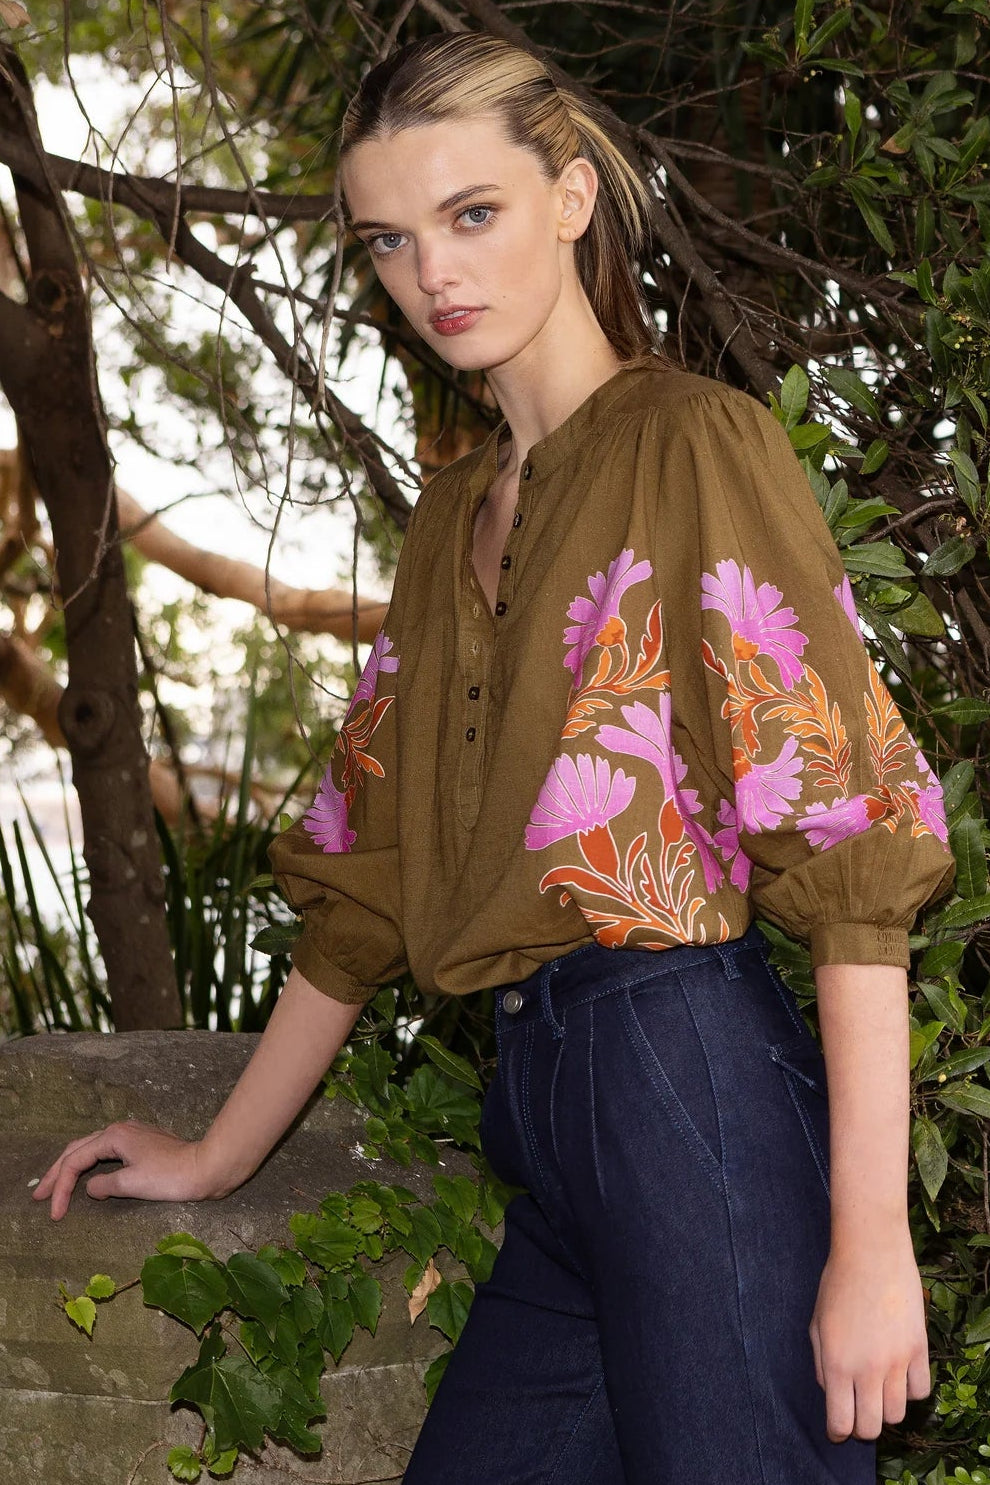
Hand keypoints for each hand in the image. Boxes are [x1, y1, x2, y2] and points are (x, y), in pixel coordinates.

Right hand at [32, 1121, 214, 1220]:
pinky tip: (88, 1175)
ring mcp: (132, 1135)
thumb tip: (92, 1187)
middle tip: (40, 1196)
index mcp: (114, 1136)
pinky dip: (91, 1165)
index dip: (62, 1187)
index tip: (55, 1213)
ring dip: (72, 1168)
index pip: (76, 1161)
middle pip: (78, 1150)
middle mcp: (120, 1130)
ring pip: (92, 1149)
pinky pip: (107, 1152)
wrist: (207, 1167)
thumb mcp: (132, 1184)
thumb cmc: (171, 1176)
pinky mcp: (142, 1144)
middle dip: (58, 1174)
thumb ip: (106, 1185)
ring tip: (56, 1186)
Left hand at [810, 1229, 930, 1441]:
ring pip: (898, 1415)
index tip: (837, 1430)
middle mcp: (866, 1370)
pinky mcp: (919, 1350)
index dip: (838, 1433)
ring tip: (878, 1392)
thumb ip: (821, 1364)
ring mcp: (896, 1362)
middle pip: (871, 1427)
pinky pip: (921, 1391)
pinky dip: (910, 1391)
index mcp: (836, 1364)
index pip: (841, 1422)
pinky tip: (899, 1376)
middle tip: (858, 1413)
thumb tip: (831, 1393)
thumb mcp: (816, 1324)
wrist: (871, 1253)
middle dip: (862, 1427)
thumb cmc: (838, 1284)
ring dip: (886, 1409)